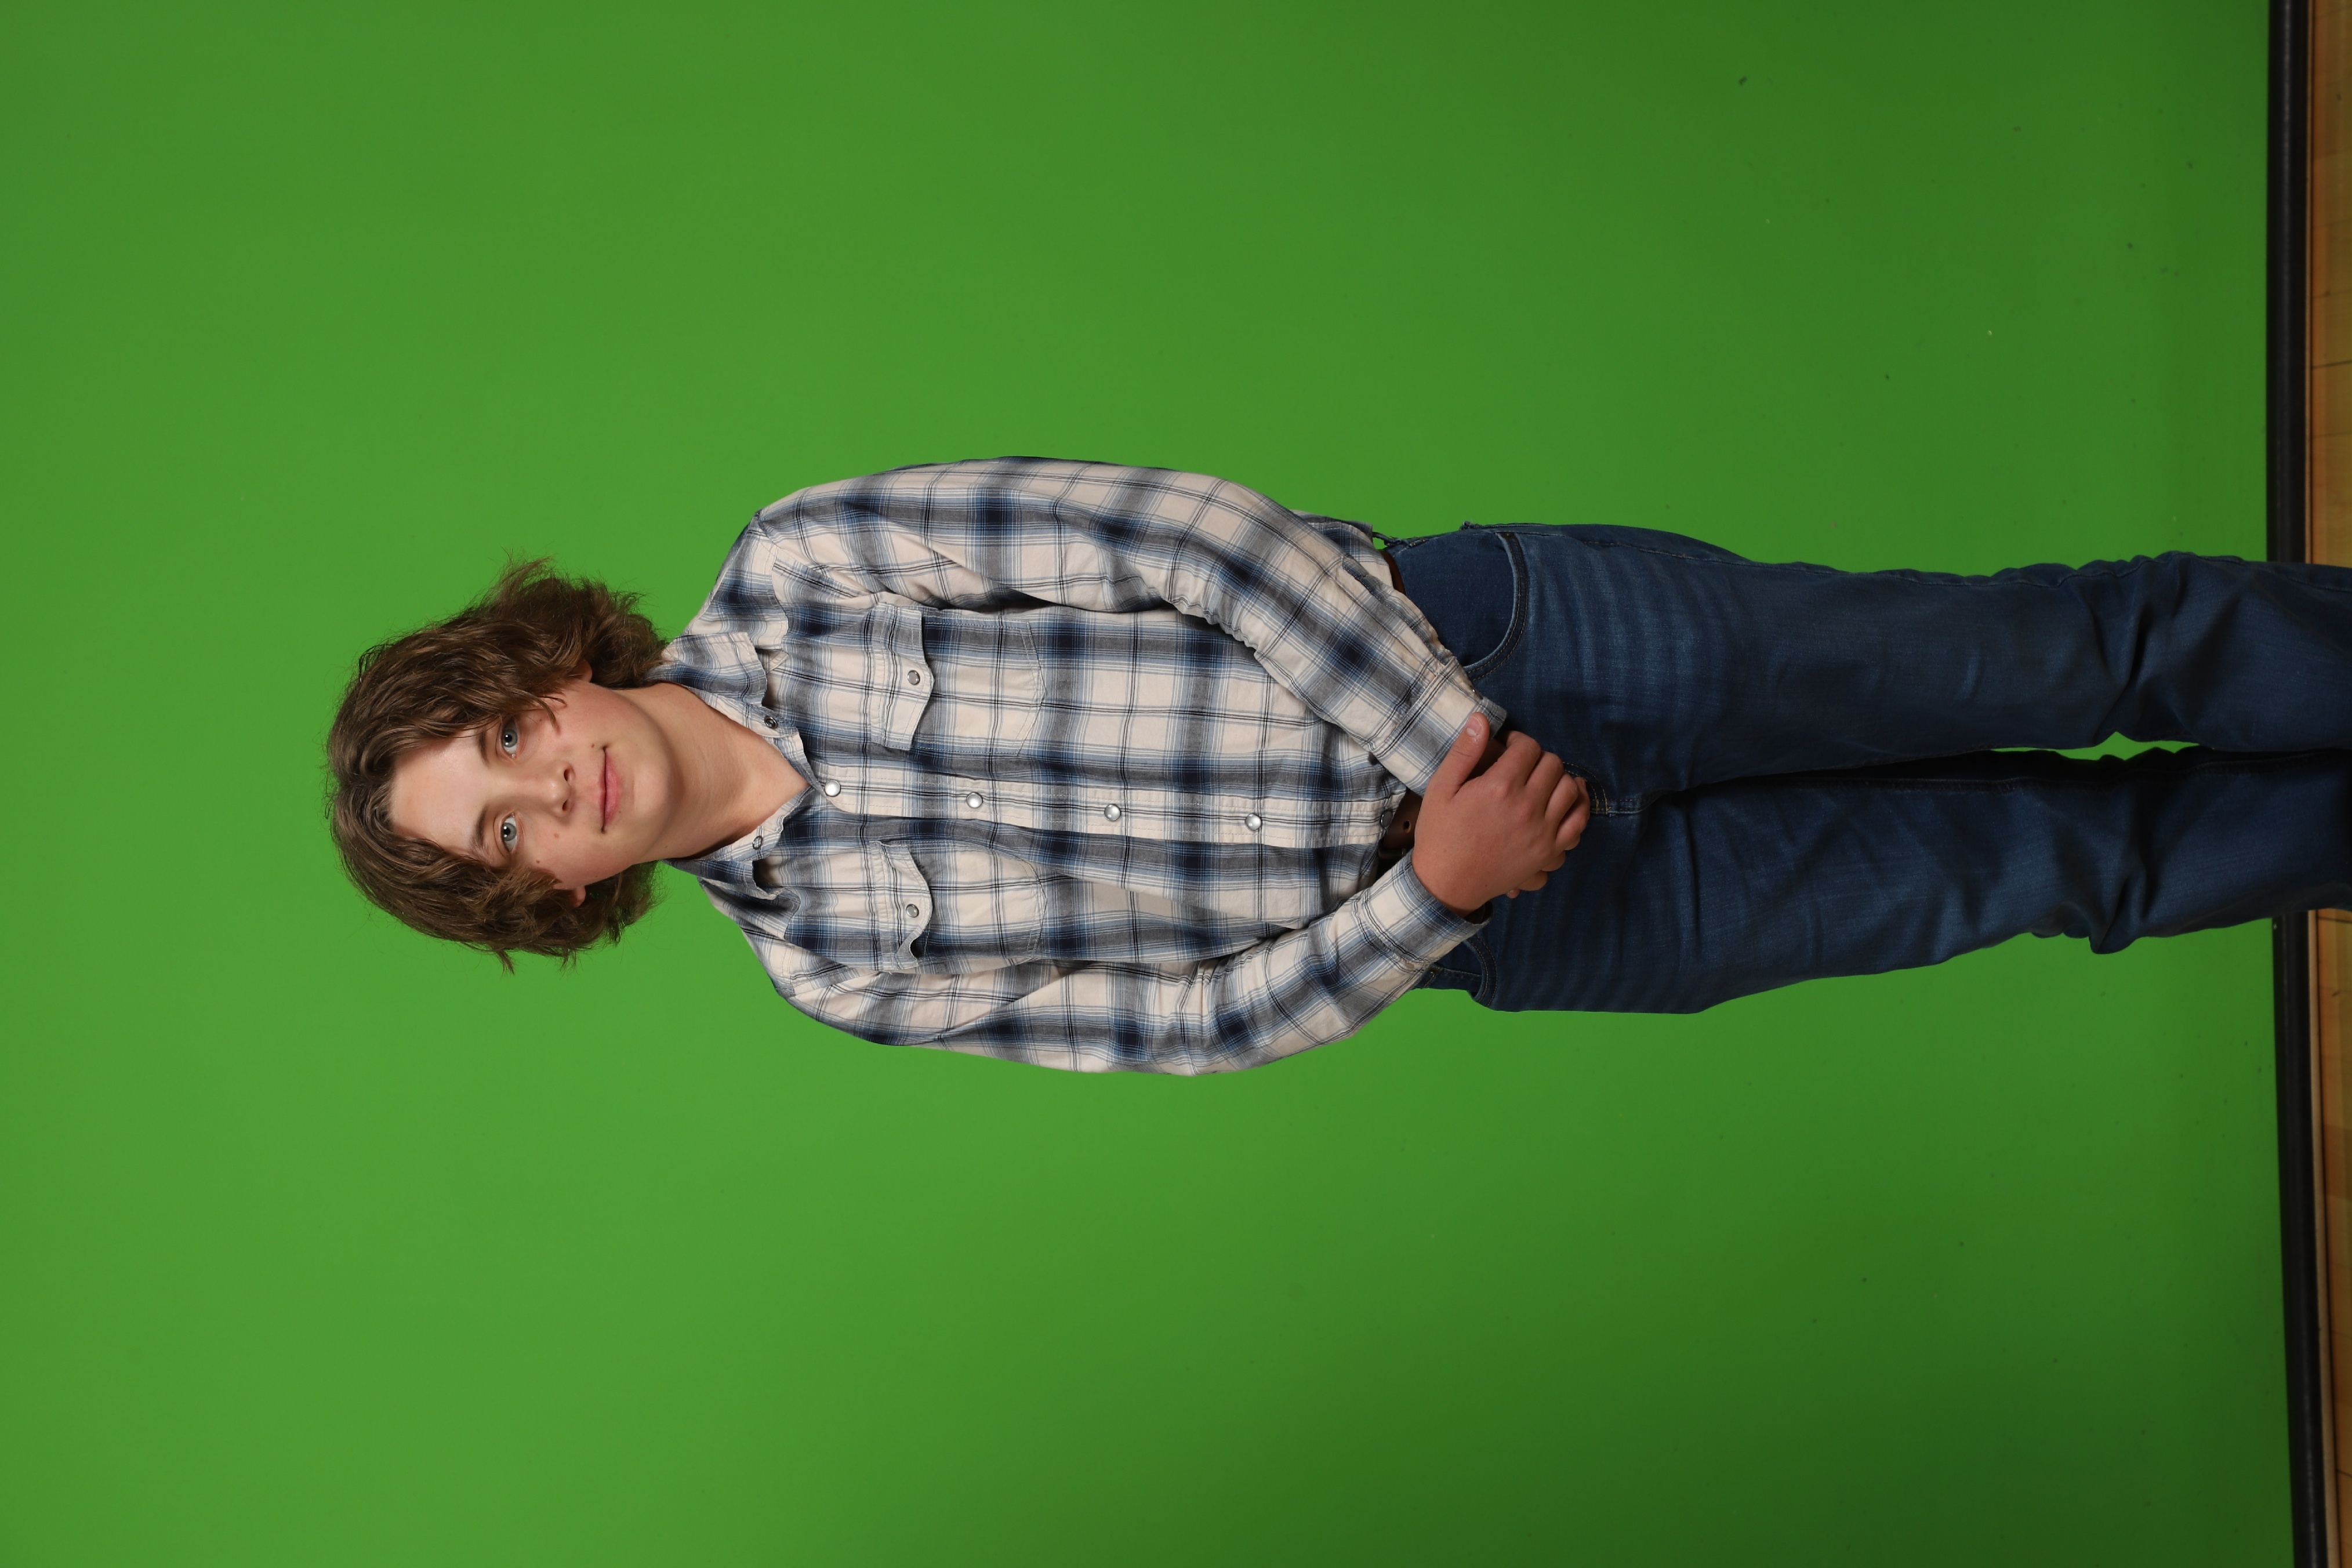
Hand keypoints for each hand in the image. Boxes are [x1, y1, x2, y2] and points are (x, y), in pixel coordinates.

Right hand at [1410, 715, 1589, 915]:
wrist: (1447, 883)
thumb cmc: (1440, 834)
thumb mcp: (1441, 789)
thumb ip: (1464, 752)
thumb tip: (1481, 719)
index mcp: (1500, 787)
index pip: (1528, 747)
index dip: (1518, 740)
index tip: (1508, 747)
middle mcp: (1527, 807)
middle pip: (1553, 764)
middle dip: (1538, 758)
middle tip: (1522, 765)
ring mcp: (1543, 831)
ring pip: (1570, 789)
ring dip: (1558, 779)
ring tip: (1542, 782)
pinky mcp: (1549, 851)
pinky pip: (1579, 822)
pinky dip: (1578, 807)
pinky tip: (1567, 801)